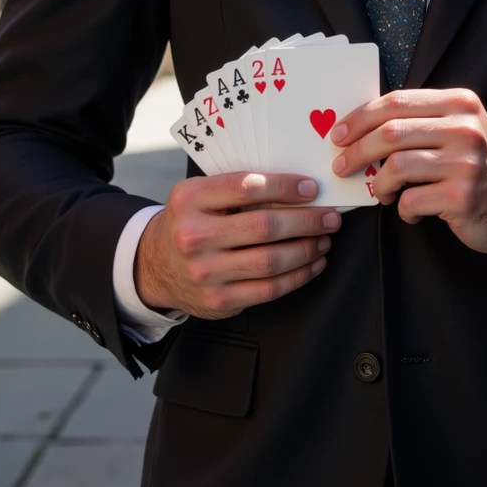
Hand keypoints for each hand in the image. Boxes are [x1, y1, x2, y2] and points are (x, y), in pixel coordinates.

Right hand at [134, 173, 340, 318]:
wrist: (156, 266)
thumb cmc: (190, 222)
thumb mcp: (199, 196)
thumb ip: (236, 188)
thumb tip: (297, 186)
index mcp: (189, 200)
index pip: (246, 187)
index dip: (285, 187)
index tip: (311, 188)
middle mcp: (193, 236)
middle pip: (264, 226)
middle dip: (306, 220)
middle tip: (330, 216)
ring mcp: (205, 272)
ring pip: (271, 260)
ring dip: (307, 249)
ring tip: (324, 238)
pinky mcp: (218, 300)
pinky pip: (269, 289)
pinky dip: (299, 276)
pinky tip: (312, 263)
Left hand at [329, 89, 486, 259]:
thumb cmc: (476, 166)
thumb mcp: (457, 130)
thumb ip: (419, 122)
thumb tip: (358, 129)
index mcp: (460, 103)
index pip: (398, 101)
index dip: (361, 117)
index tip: (338, 134)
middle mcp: (465, 128)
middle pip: (391, 132)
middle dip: (357, 150)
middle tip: (341, 165)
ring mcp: (466, 162)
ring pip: (396, 166)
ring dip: (379, 183)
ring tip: (381, 192)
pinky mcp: (463, 196)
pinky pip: (411, 200)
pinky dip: (403, 208)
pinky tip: (411, 210)